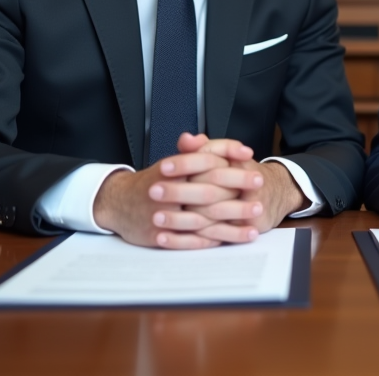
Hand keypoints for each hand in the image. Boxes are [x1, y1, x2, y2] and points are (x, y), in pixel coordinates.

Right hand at [92, 133, 262, 248]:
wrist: (118, 203)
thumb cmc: (152, 182)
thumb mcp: (169, 164)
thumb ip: (189, 151)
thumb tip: (206, 138)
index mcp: (170, 169)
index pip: (203, 158)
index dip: (227, 153)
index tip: (250, 155)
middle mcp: (166, 191)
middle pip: (207, 189)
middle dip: (237, 187)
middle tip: (260, 184)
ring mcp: (163, 215)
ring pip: (203, 218)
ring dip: (233, 219)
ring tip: (256, 217)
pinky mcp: (160, 236)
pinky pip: (192, 240)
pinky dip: (216, 239)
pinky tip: (236, 237)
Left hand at [160, 135, 304, 235]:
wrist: (274, 194)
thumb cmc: (243, 174)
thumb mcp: (226, 157)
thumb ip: (203, 148)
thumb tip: (186, 138)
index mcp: (235, 163)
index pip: (208, 161)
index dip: (185, 164)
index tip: (163, 167)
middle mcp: (242, 185)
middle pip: (208, 189)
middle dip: (178, 192)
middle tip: (153, 191)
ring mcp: (244, 209)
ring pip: (209, 216)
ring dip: (180, 219)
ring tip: (156, 218)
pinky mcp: (242, 229)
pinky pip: (212, 237)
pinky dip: (186, 240)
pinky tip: (165, 239)